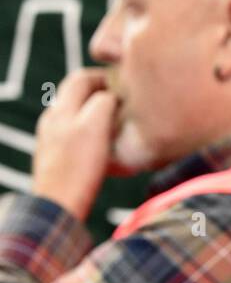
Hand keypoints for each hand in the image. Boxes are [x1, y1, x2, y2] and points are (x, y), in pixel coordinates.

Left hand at [31, 68, 117, 219]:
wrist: (58, 205)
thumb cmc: (79, 167)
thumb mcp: (95, 126)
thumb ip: (103, 102)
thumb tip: (112, 96)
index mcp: (61, 109)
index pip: (81, 77)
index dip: (105, 77)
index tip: (126, 87)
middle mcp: (52, 120)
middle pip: (78, 95)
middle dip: (103, 96)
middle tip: (127, 105)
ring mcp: (52, 139)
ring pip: (79, 116)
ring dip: (100, 115)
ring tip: (120, 127)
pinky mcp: (56, 157)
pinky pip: (77, 136)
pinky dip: (94, 134)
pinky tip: (107, 150)